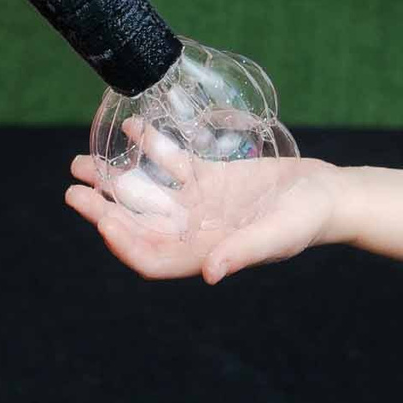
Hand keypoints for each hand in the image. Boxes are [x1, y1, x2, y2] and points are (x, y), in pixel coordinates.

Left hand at [62, 145, 341, 283]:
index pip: (152, 258)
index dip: (125, 244)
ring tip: (83, 162)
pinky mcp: (209, 177)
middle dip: (105, 209)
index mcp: (205, 254)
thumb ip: (242, 252)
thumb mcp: (276, 236)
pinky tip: (132, 129)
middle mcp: (194, 231)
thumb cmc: (306, 221)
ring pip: (147, 193)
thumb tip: (211, 274)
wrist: (328, 194)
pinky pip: (171, 164)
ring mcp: (199, 204)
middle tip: (74, 189)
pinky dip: (151, 147)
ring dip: (116, 179)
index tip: (103, 222)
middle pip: (139, 224)